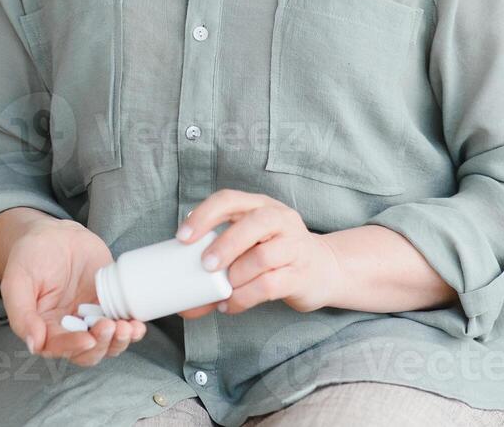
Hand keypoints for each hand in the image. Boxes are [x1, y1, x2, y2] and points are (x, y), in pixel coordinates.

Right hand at [0, 217, 148, 366]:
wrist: (54, 233)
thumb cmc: (30, 255)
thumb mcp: (16, 280)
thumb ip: (21, 314)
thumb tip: (34, 345)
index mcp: (44, 328)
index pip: (59, 347)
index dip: (74, 346)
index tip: (88, 339)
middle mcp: (69, 328)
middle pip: (88, 352)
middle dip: (102, 345)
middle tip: (109, 327)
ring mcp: (91, 317)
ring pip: (108, 343)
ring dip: (119, 341)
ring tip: (128, 328)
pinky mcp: (109, 304)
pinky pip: (122, 323)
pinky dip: (132, 329)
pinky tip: (138, 325)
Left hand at [172, 189, 343, 317]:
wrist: (323, 270)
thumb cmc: (274, 256)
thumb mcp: (248, 246)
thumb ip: (219, 260)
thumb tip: (180, 298)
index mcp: (260, 205)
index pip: (229, 199)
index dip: (204, 215)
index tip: (182, 237)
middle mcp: (280, 219)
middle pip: (252, 224)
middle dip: (224, 245)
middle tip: (206, 266)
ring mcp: (294, 246)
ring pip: (262, 256)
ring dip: (236, 276)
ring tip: (222, 291)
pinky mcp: (301, 275)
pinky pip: (269, 285)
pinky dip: (244, 297)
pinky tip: (231, 305)